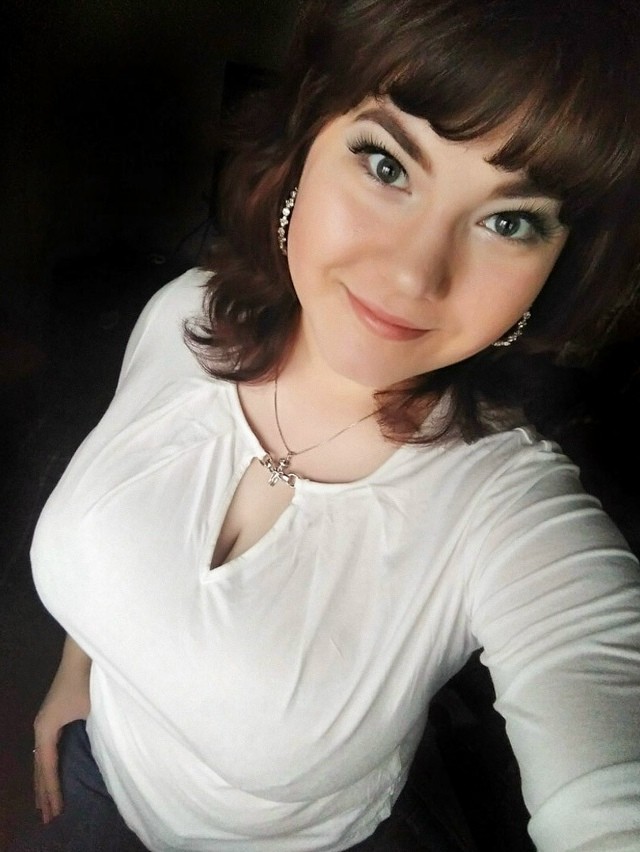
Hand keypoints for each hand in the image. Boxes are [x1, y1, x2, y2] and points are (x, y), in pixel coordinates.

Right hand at [33, 636, 91, 822]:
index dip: (53, 791)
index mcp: (47, 729)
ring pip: (41, 759)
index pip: (48, 768)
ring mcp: (44, 721)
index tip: (56, 811)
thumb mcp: (92, 712)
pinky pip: (46, 748)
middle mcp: (40, 727)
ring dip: (42, 781)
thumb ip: (94, 735)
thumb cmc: (88, 683)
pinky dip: (47, 766)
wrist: (81, 655)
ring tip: (44, 804)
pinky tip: (50, 773)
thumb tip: (102, 759)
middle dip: (43, 793)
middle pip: (40, 767)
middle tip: (47, 818)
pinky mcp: (51, 716)